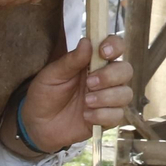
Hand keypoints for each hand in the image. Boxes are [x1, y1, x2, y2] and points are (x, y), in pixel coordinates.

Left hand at [12, 35, 132, 152]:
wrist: (39, 124)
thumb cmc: (45, 94)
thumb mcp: (53, 75)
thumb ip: (71, 60)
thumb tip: (86, 41)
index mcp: (93, 62)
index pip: (116, 47)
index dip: (115, 46)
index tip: (103, 52)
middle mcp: (106, 78)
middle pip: (126, 70)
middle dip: (110, 76)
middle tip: (89, 83)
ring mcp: (109, 99)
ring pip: (126, 94)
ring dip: (107, 97)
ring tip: (86, 102)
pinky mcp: (108, 118)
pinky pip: (118, 116)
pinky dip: (102, 116)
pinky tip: (86, 116)